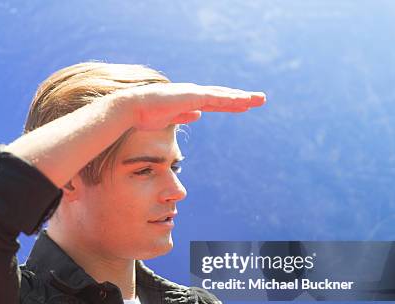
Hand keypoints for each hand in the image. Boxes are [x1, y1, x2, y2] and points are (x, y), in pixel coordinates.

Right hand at [116, 83, 265, 130]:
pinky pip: (215, 98)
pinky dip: (230, 99)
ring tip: (258, 99)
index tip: (244, 105)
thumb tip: (198, 114)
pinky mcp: (192, 96)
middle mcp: (194, 94)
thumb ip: (184, 114)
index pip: (215, 102)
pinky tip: (243, 101)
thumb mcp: (170, 118)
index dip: (230, 103)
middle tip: (261, 99)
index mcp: (190, 100)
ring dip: (241, 97)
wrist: (133, 108)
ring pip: (223, 95)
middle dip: (242, 98)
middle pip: (223, 96)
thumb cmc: (146, 115)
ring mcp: (193, 94)